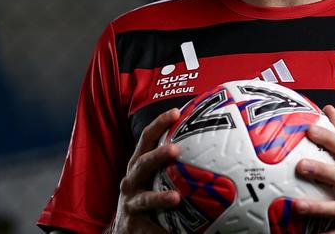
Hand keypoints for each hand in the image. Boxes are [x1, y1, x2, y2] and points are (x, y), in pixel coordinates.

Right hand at [109, 108, 181, 233]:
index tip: (176, 112)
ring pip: (144, 199)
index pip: (147, 139)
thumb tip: (210, 140)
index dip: (159, 123)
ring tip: (176, 198)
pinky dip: (161, 231)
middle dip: (157, 156)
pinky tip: (174, 233)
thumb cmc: (147, 192)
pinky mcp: (134, 226)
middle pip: (142, 164)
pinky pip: (150, 229)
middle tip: (175, 149)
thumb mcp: (154, 173)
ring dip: (159, 198)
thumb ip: (172, 159)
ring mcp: (131, 204)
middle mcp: (131, 181)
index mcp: (138, 164)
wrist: (124, 228)